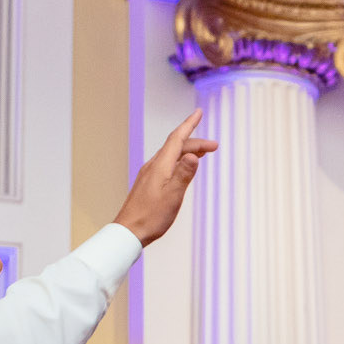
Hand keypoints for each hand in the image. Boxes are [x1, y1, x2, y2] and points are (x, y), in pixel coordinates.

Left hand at [114, 109, 218, 246]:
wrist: (129, 231)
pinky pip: (167, 164)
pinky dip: (179, 161)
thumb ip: (184, 174)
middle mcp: (154, 166)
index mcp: (160, 165)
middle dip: (196, 143)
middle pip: (176, 147)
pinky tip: (183, 167)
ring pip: (172, 155)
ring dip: (187, 151)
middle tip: (214, 147)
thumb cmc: (151, 217)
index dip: (189, 124)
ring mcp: (150, 174)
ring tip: (202, 153)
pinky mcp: (149, 183)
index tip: (199, 113)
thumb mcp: (173, 196)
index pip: (177, 139)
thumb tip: (193, 156)